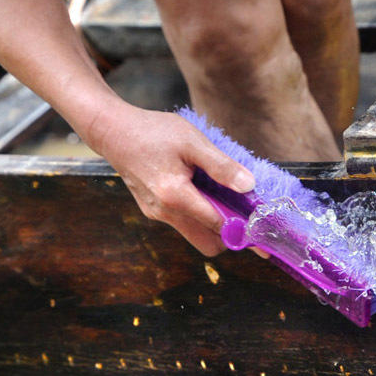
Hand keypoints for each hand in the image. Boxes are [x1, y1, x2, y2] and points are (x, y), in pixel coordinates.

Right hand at [86, 103, 258, 255]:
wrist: (112, 131)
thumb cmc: (153, 132)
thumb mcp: (192, 141)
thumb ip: (221, 166)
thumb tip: (248, 186)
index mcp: (176, 196)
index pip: (219, 226)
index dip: (244, 232)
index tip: (263, 236)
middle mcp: (165, 213)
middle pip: (208, 244)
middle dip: (230, 236)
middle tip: (246, 218)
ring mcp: (157, 214)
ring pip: (195, 235)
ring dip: (214, 226)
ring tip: (226, 201)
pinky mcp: (153, 210)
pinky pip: (183, 224)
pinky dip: (199, 217)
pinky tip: (205, 194)